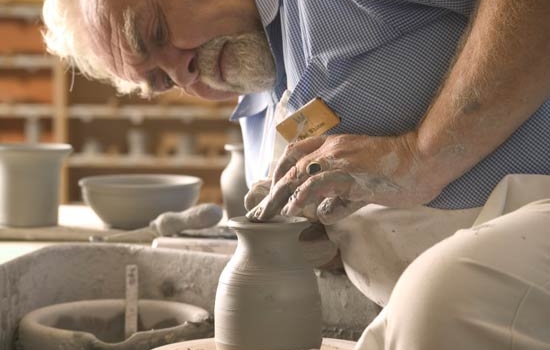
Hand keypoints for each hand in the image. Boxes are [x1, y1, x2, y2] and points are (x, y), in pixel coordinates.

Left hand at [247, 133, 443, 223]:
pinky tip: (292, 210)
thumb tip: (324, 213)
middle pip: (290, 166)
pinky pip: (319, 183)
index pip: (296, 152)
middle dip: (271, 190)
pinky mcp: (350, 172)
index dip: (280, 171)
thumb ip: (342, 198)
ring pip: (299, 175)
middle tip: (260, 211)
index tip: (272, 191)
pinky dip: (302, 197)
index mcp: (335, 145)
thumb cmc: (397, 171)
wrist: (423, 160)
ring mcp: (340, 159)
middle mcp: (333, 148)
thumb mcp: (362, 185)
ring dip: (279, 196)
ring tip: (267, 215)